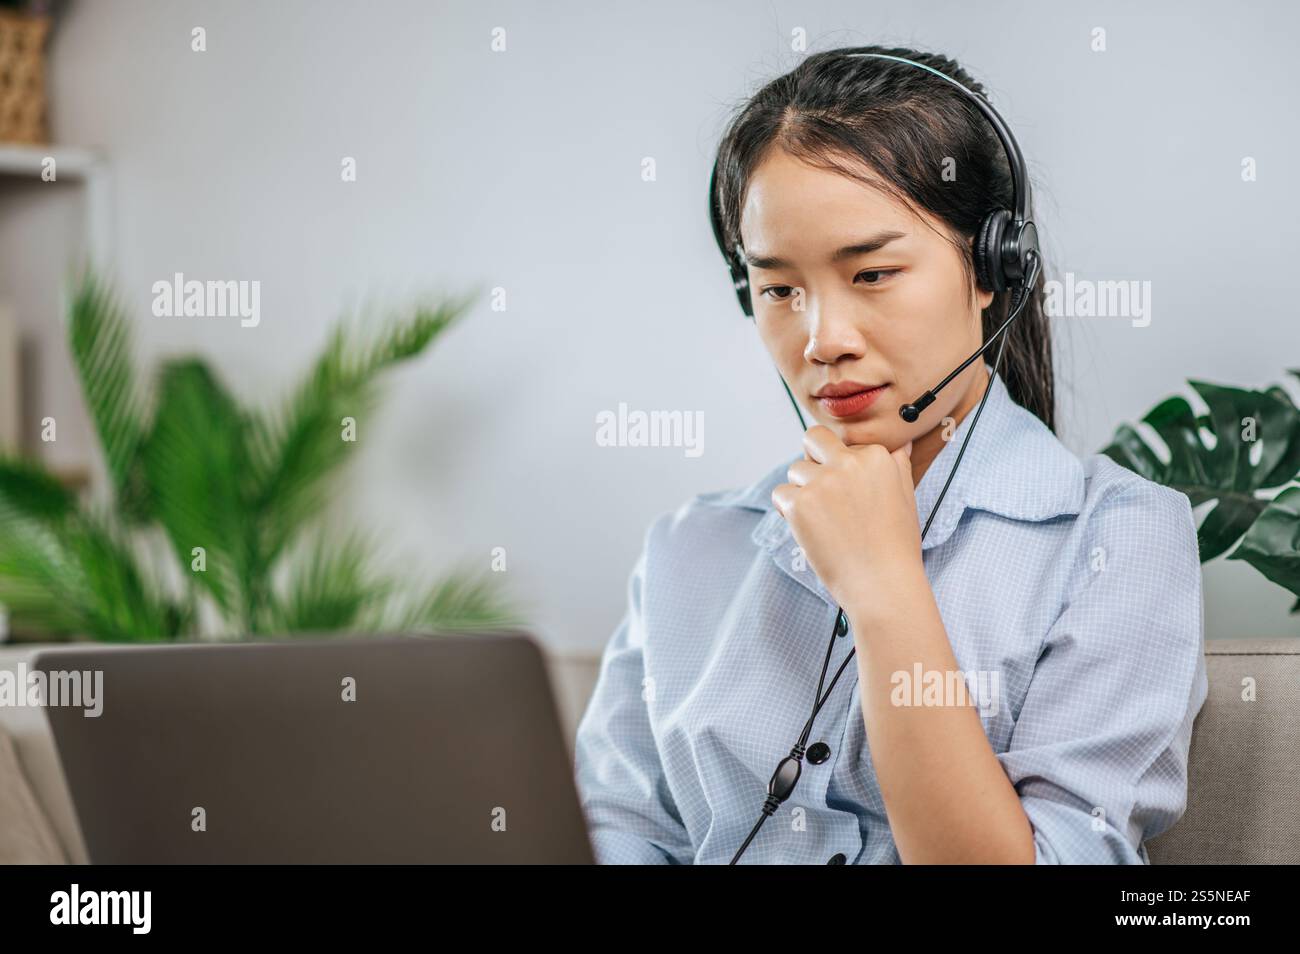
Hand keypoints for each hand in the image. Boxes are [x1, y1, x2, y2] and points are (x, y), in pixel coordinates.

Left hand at [770, 426, 922, 617]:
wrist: (882, 585)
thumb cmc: (896, 547)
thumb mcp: (906, 498)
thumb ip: (897, 467)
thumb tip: (898, 446)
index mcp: (877, 457)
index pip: (845, 445)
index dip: (843, 467)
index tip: (851, 494)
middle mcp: (848, 462)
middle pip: (814, 438)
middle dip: (812, 456)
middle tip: (821, 488)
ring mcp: (821, 482)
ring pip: (795, 470)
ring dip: (802, 490)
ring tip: (823, 520)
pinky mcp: (799, 504)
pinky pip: (780, 494)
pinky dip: (787, 510)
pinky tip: (808, 528)